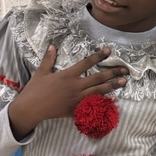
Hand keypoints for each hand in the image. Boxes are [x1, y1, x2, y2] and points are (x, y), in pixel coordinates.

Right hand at [8, 46, 127, 139]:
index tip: (108, 51)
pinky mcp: (76, 109)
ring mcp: (76, 99)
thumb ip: (49, 59)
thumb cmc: (35, 89)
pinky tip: (113, 99)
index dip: (98, 56)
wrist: (30, 109)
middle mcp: (75, 86)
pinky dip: (104, 102)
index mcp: (67, 75)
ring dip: (112, 86)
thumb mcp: (41, 72)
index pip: (86, 63)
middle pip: (98, 78)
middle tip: (125, 69)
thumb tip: (52, 45)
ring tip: (123, 82)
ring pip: (99, 91)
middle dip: (113, 73)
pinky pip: (93, 105)